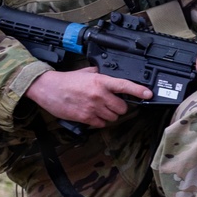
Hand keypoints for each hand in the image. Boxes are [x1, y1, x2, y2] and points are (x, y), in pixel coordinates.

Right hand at [26, 65, 151, 128]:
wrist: (48, 88)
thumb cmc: (65, 80)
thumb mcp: (85, 72)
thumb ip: (100, 74)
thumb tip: (111, 76)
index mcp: (100, 81)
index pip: (124, 86)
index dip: (139, 91)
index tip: (148, 94)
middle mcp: (98, 95)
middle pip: (122, 108)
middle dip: (118, 106)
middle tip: (110, 102)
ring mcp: (92, 108)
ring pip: (113, 117)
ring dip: (109, 114)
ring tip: (98, 107)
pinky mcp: (85, 118)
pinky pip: (101, 124)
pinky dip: (99, 121)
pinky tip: (91, 113)